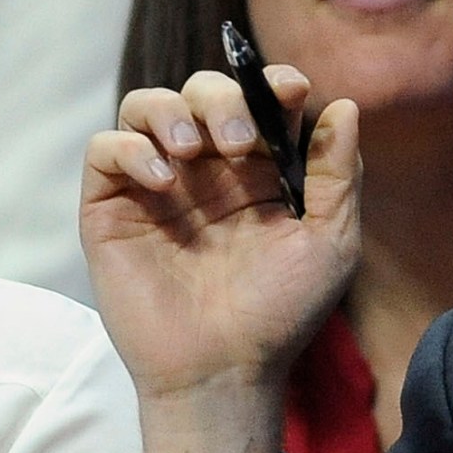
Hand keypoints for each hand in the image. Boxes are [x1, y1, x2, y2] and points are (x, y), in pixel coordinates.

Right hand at [83, 68, 362, 452]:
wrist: (225, 368)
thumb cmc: (282, 310)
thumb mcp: (329, 242)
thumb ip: (337, 175)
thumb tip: (346, 106)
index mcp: (263, 171)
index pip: (261, 102)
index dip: (273, 84)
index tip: (292, 89)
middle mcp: (209, 169)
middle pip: (203, 93)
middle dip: (223, 99)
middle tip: (240, 142)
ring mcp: (159, 184)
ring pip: (148, 106)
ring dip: (172, 111)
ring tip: (194, 151)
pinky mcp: (112, 206)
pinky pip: (106, 148)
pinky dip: (131, 149)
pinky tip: (163, 180)